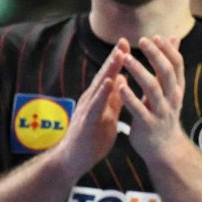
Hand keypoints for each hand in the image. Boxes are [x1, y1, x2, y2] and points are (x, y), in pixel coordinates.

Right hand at [48, 40, 128, 179]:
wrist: (72, 162)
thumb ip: (113, 98)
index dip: (119, 60)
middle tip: (124, 40)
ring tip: (119, 54)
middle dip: (115, 58)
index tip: (128, 43)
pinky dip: (103, 93)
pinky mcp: (86, 122)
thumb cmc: (90, 140)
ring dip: (109, 70)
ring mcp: (87, 110)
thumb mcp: (107, 116)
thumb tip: (122, 79)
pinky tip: (109, 82)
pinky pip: (95, 106)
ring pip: (99, 86)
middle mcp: (91, 100)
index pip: (109, 75)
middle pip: (104, 75)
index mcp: (98, 99)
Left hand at [119, 37, 188, 164]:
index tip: (156, 37)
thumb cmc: (164, 114)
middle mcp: (171, 98)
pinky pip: (139, 110)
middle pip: (166, 73)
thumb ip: (170, 64)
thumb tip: (174, 38)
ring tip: (126, 58)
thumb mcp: (170, 89)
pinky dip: (130, 98)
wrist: (164, 149)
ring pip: (153, 88)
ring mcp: (161, 112)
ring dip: (140, 72)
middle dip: (155, 55)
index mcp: (176, 88)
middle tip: (143, 40)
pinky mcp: (148, 125)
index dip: (168, 50)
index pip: (177, 64)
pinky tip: (119, 87)